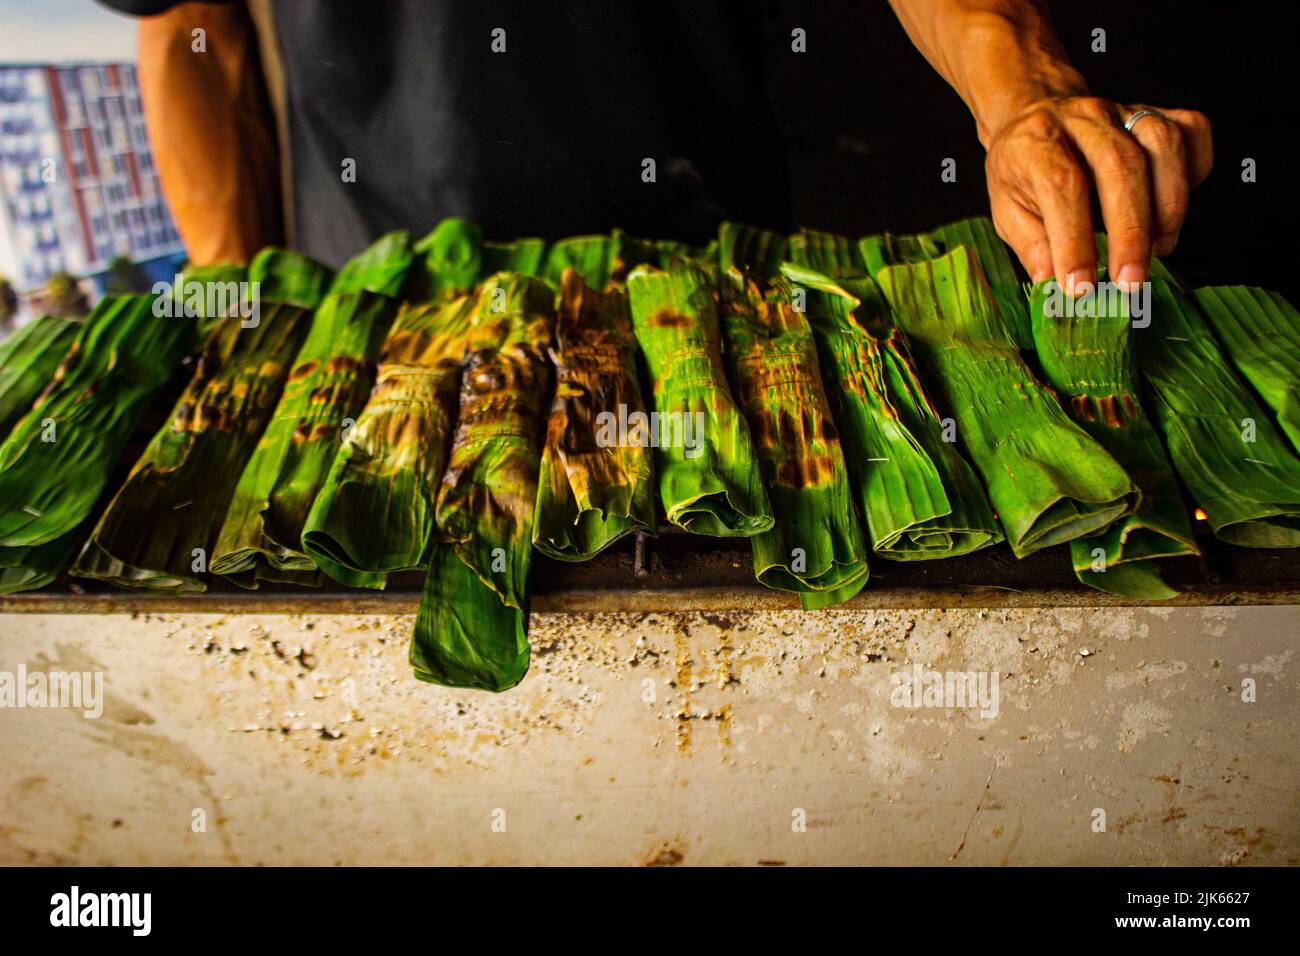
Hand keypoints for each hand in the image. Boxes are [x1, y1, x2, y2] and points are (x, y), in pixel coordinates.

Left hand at [984, 95, 1212, 291]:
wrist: (1034, 115)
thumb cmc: (1022, 169)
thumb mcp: (1006, 208)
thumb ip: (1031, 244)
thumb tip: (1051, 282)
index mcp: (1036, 142)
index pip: (1062, 186)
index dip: (1074, 240)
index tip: (1080, 285)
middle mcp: (1083, 117)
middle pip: (1120, 164)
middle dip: (1131, 231)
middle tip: (1130, 280)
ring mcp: (1123, 110)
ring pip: (1164, 143)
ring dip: (1169, 205)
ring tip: (1158, 248)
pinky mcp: (1156, 111)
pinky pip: (1192, 131)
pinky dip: (1195, 172)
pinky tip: (1175, 206)